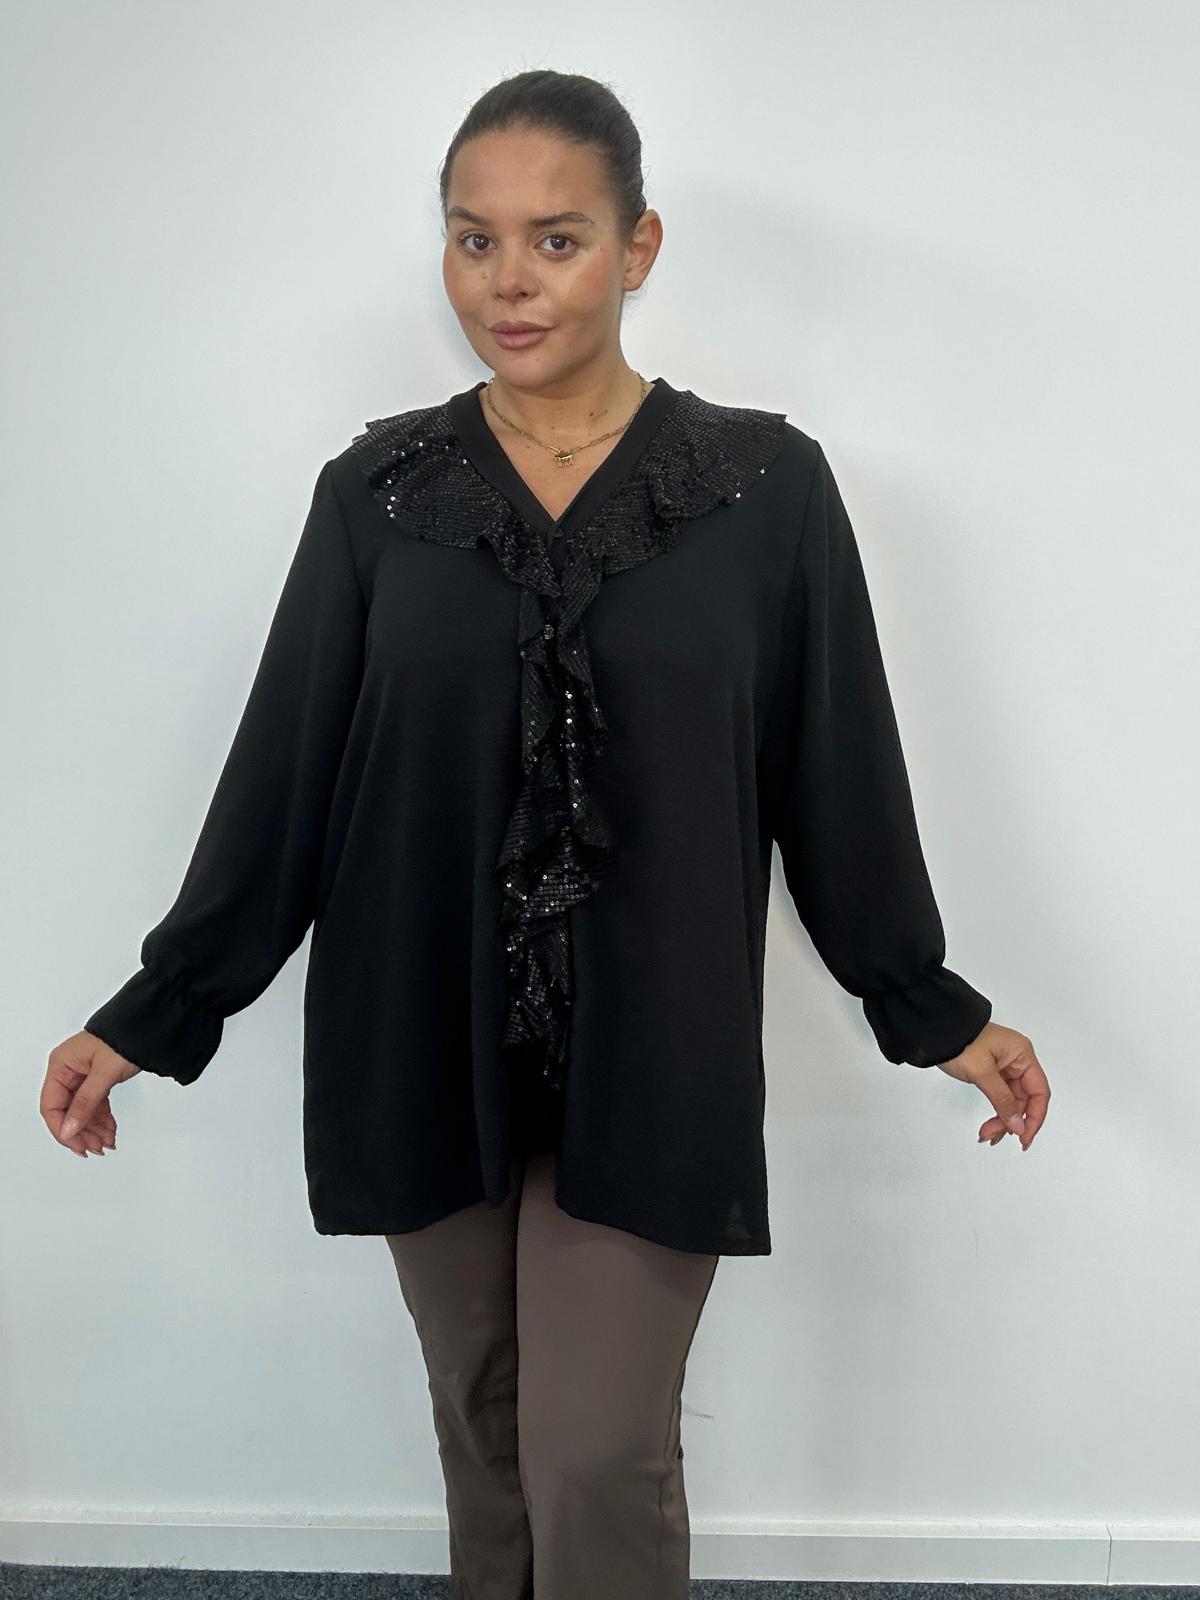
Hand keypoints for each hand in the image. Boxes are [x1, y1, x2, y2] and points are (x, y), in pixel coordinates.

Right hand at [41, 1030, 140, 1157]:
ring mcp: (83, 1075)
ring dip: (93, 1129)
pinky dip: (102, 1119)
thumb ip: (86, 1102)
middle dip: (81, 1131)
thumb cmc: (126, 1036)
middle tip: (95, 1147)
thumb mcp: (104, 1073)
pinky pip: (95, 1104)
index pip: (52, 1105)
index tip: (76, 1144)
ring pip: (82, 1110)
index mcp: (61, 1065)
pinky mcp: (97, 1078)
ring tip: (106, 1142)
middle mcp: (68, 1070)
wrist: (150, 1024)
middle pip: (67, 1110)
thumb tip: (69, 1129)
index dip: (62, 1128)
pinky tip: (109, 1131)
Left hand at [934, 1021, 1048, 1149]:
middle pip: (1024, 1100)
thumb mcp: (982, 1072)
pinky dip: (996, 1111)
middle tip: (992, 1135)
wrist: (935, 1029)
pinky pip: (1001, 1096)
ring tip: (986, 1133)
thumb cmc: (959, 1040)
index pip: (1039, 1092)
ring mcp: (1006, 1066)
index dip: (1034, 1118)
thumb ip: (1002, 1100)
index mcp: (1022, 1054)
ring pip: (1012, 1101)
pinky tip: (988, 1125)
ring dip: (1002, 1120)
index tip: (1024, 1138)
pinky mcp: (993, 1072)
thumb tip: (1019, 1125)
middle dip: (1010, 1121)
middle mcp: (1018, 1060)